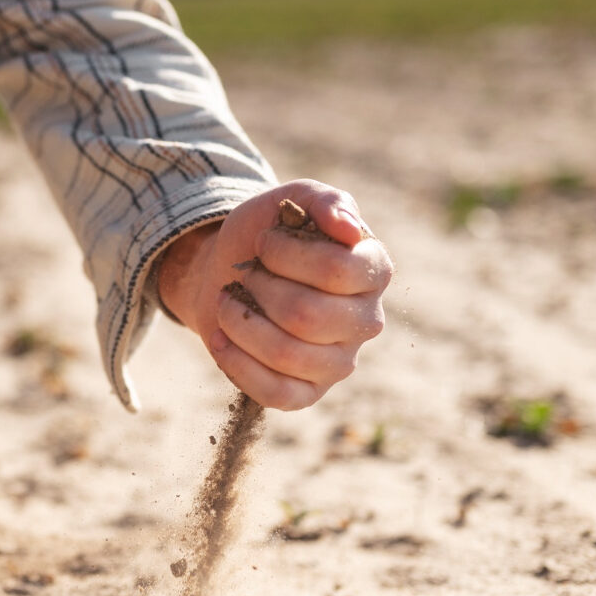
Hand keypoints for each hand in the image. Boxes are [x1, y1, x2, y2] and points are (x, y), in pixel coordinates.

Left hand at [157, 179, 391, 409]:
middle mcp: (366, 320)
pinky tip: (221, 339)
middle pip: (307, 316)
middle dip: (259, 289)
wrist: (226, 273)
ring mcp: (340, 362)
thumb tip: (349, 229)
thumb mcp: (291, 200)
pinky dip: (237, 364)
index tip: (264, 242)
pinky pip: (276, 394)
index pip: (336, 270)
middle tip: (246, 274)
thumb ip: (324, 201)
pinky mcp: (309, 393)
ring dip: (240, 323)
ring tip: (227, 302)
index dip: (285, 254)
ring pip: (287, 355)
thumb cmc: (265, 236)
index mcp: (374, 270)